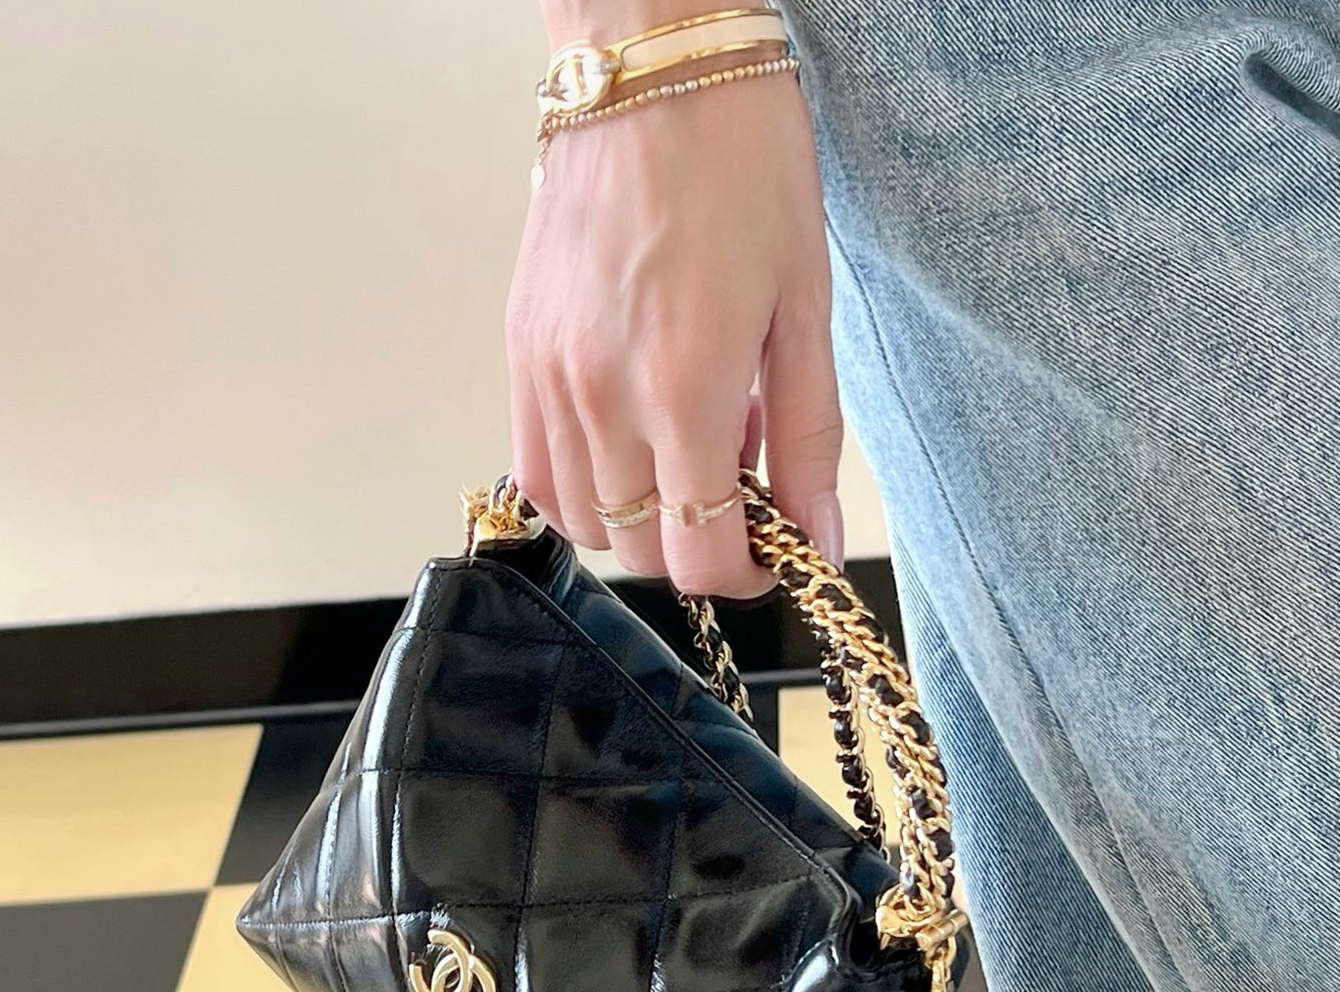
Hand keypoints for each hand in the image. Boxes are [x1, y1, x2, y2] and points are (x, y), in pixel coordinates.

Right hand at [505, 61, 844, 597]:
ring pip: (585, 522)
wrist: (653, 66)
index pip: (697, 554)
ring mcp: (550, 377)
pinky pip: (536, 472)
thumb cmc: (743, 163)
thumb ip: (808, 439)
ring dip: (641, 518)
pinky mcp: (521, 353)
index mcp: (684, 387)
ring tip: (684, 452)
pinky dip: (582, 489)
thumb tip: (818, 538)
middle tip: (739, 493)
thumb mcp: (805, 306)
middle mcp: (603, 397)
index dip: (742, 576)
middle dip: (697, 545)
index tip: (770, 556)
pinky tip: (626, 446)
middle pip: (641, 549)